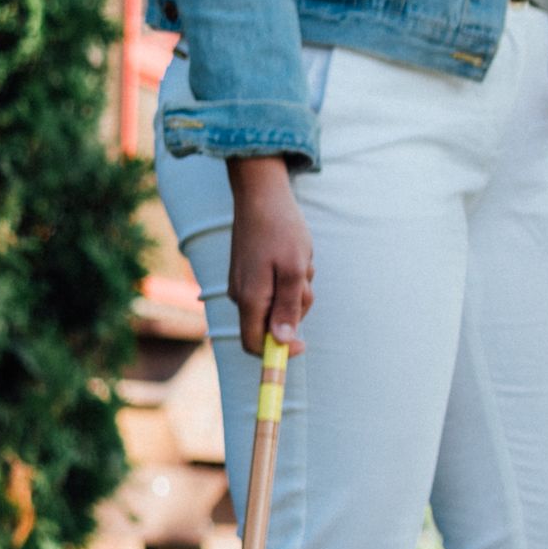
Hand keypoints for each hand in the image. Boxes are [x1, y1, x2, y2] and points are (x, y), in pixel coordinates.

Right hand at [223, 157, 313, 356]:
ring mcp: (245, 285)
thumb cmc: (282, 231)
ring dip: (298, 290)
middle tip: (305, 278)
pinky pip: (277, 289)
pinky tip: (293, 256)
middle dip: (297, 308)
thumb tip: (280, 342)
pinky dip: (291, 278)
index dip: (278, 352)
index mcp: (250, 298)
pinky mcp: (251, 275)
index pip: (254, 344)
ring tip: (300, 261)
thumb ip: (287, 307)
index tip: (303, 344)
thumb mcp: (295, 270)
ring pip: (280, 305)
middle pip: (273, 325)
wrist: (262, 196)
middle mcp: (242, 296)